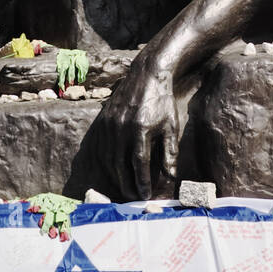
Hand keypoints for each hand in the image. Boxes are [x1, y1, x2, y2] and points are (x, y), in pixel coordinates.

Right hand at [97, 57, 179, 199]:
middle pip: (120, 164)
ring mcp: (110, 123)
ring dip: (116, 176)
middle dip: (126, 184)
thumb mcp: (171, 126)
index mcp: (140, 129)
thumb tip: (170, 176)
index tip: (145, 195)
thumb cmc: (162, 101)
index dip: (141, 181)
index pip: (139, 163)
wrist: (147, 75)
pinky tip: (114, 170)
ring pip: (108, 158)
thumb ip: (169, 152)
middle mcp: (121, 128)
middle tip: (134, 197)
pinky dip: (107, 162)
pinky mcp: (103, 120)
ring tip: (125, 187)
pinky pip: (101, 146)